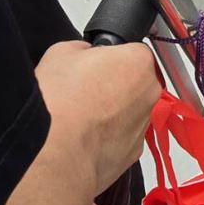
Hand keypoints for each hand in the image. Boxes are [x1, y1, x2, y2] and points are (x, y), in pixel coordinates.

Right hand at [36, 40, 160, 198]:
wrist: (55, 154)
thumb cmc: (59, 102)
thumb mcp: (61, 53)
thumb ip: (82, 50)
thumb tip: (83, 55)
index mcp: (138, 62)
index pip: (132, 51)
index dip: (109, 57)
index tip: (93, 65)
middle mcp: (149, 94)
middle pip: (135, 82)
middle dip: (113, 85)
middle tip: (83, 90)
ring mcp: (143, 126)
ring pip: (129, 112)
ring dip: (110, 113)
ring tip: (79, 118)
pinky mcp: (132, 154)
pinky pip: (122, 138)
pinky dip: (107, 138)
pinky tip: (83, 138)